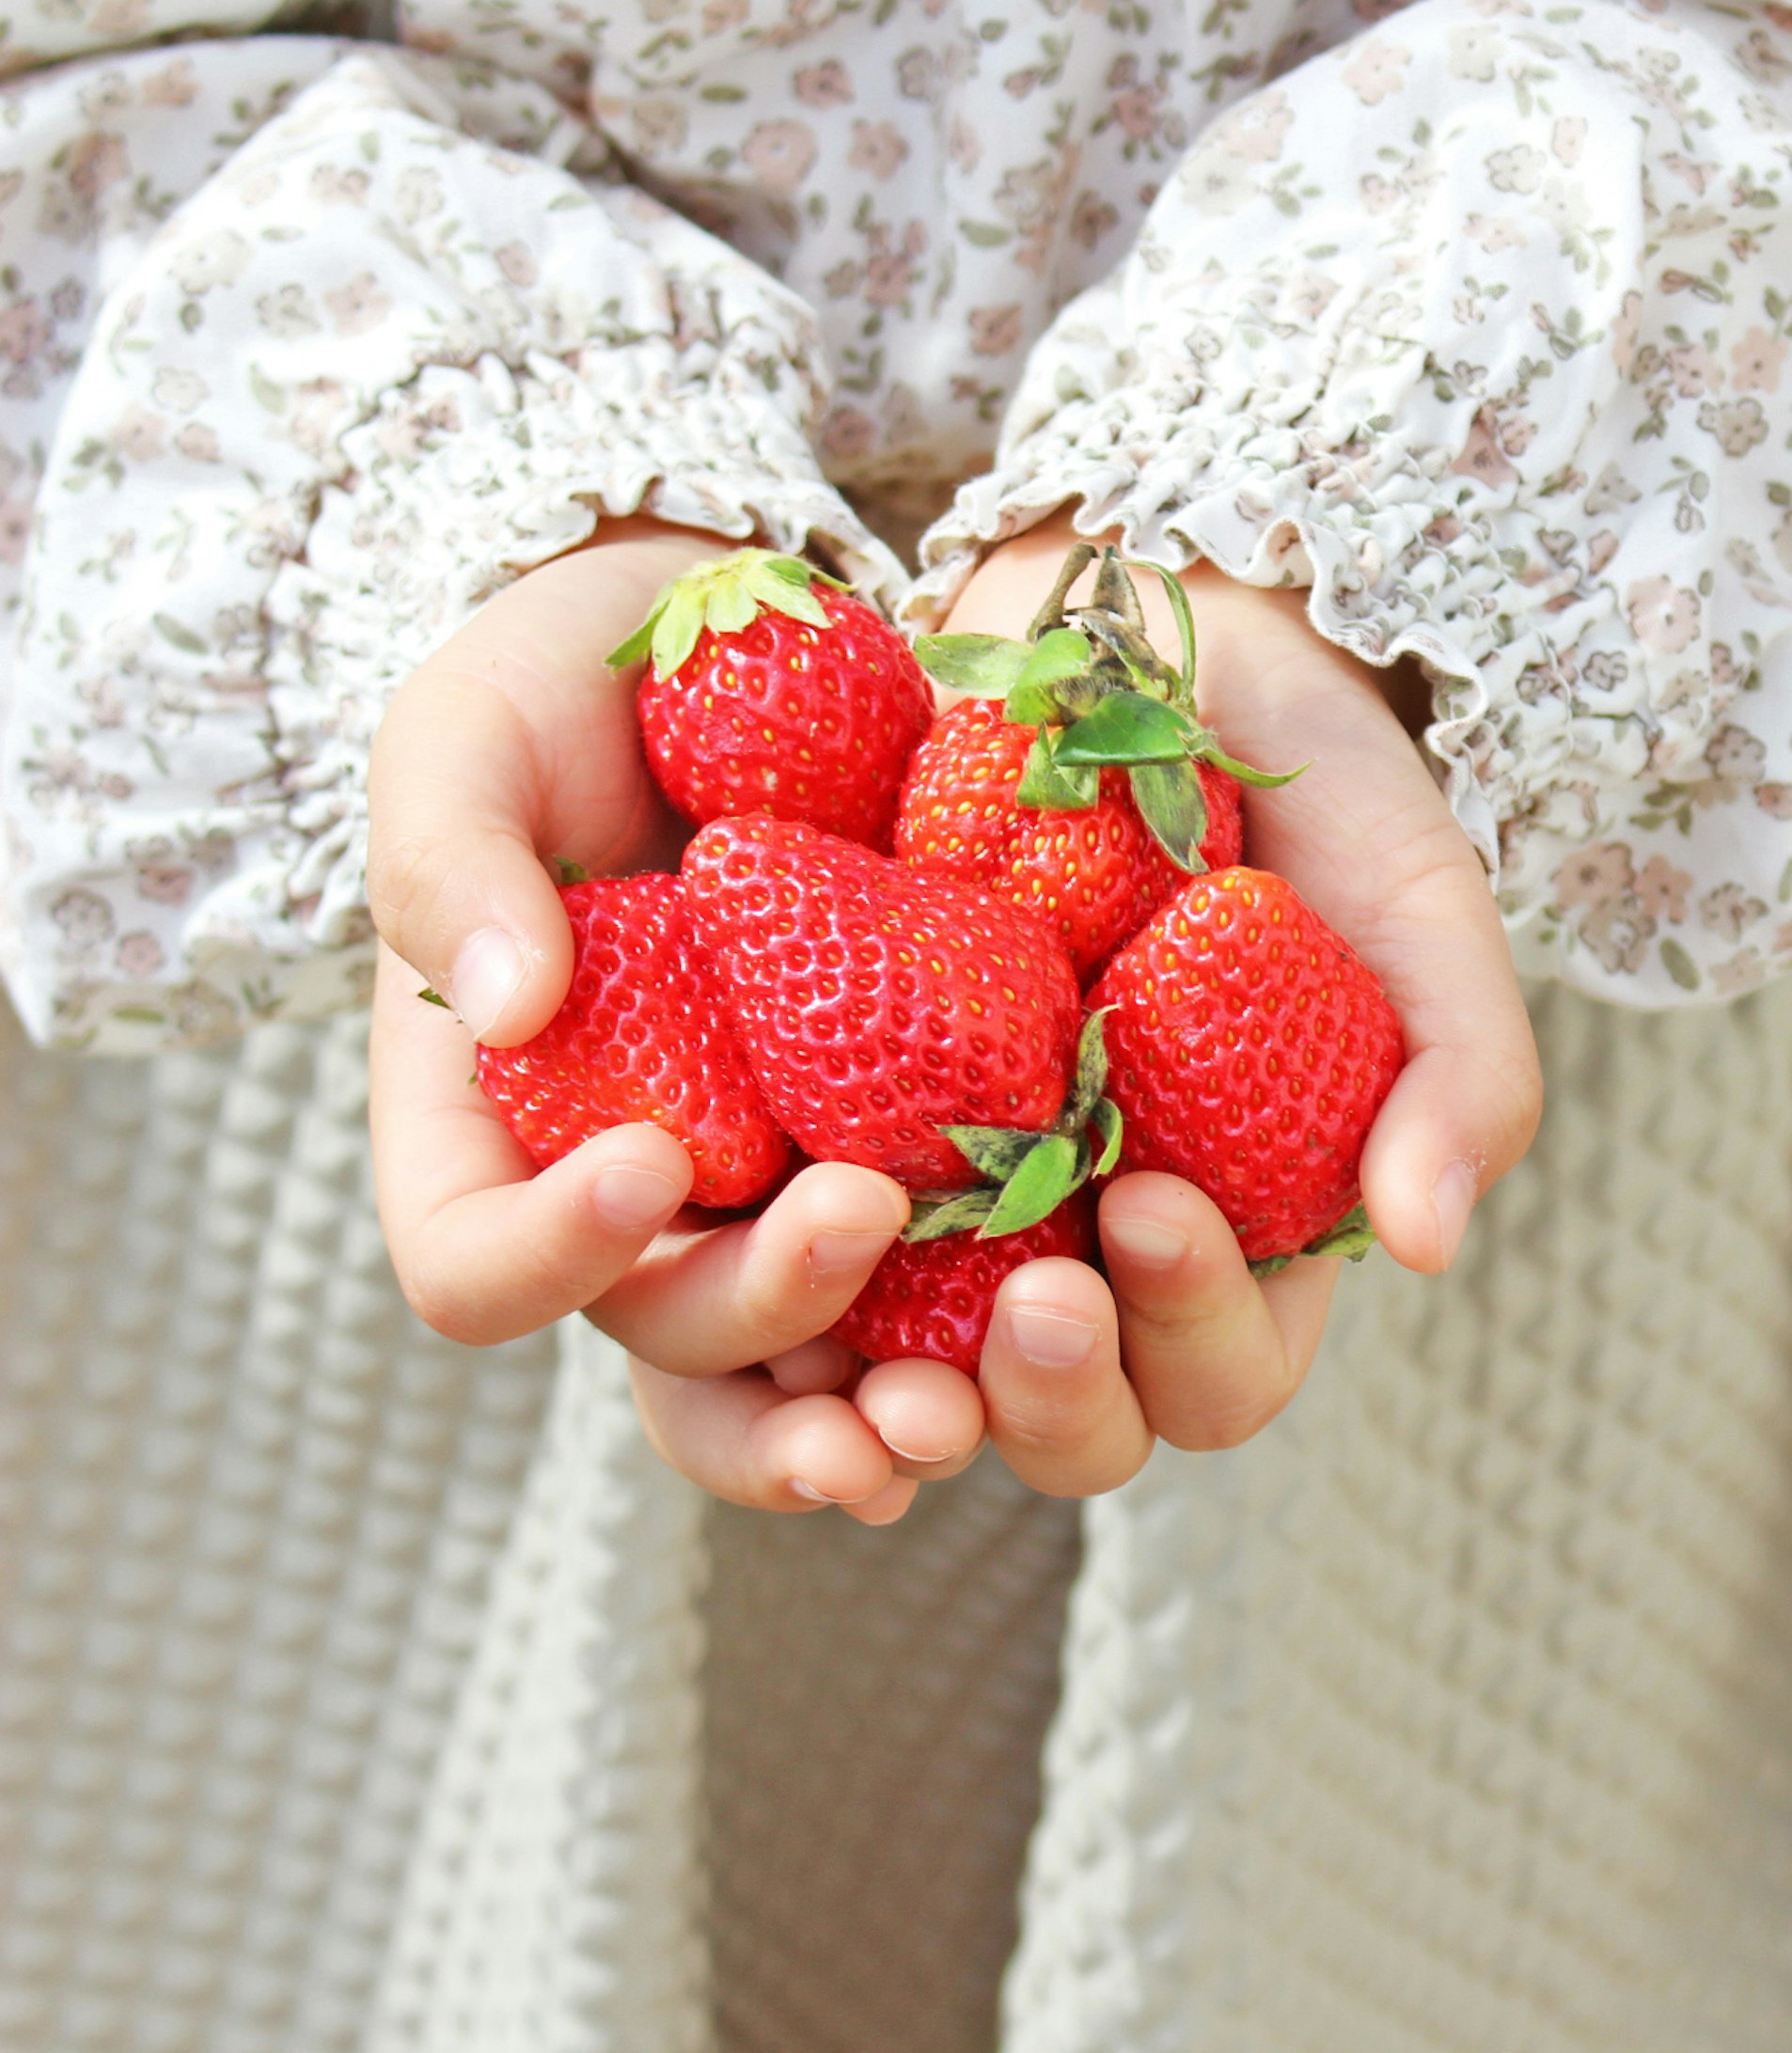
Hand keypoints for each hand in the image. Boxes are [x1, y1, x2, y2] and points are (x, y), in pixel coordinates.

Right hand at [366, 521, 930, 1524]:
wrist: (738, 642)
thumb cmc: (559, 688)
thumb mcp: (466, 738)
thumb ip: (450, 860)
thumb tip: (508, 1003)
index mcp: (498, 1138)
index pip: (476, 1267)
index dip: (549, 1255)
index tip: (652, 1161)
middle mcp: (641, 1200)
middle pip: (677, 1340)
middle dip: (768, 1342)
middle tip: (861, 1263)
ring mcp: (782, 1187)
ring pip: (818, 1365)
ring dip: (888, 1410)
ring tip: (965, 1408)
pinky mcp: (920, 1145)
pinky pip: (955, 1274)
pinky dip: (1003, 1321)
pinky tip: (1079, 1316)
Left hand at [809, 521, 1541, 1498]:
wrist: (1140, 634)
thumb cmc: (1311, 785)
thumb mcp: (1421, 909)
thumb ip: (1463, 1069)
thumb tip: (1425, 1246)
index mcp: (1238, 1244)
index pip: (1220, 1377)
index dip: (1191, 1330)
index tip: (1150, 1200)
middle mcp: (1086, 1256)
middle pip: (1068, 1425)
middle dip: (1048, 1398)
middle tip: (1030, 1296)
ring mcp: (949, 1205)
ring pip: (903, 1386)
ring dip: (885, 1395)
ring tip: (873, 1305)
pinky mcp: (817, 1127)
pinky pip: (762, 1258)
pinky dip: (750, 1277)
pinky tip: (747, 1214)